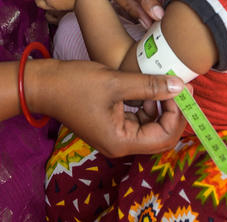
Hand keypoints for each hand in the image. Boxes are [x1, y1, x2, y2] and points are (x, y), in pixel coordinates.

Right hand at [28, 58, 184, 156]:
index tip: (184, 89)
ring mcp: (115, 134)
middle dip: (174, 111)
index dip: (178, 114)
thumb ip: (149, 85)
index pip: (164, 136)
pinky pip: (138, 118)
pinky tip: (148, 86)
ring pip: (151, 125)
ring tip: (166, 82)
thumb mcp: (115, 82)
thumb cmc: (74, 84)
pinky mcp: (111, 123)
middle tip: (181, 86)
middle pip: (160, 134)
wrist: (42, 84)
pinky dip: (148, 104)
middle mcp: (120, 143)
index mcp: (121, 141)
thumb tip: (180, 86)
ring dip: (161, 105)